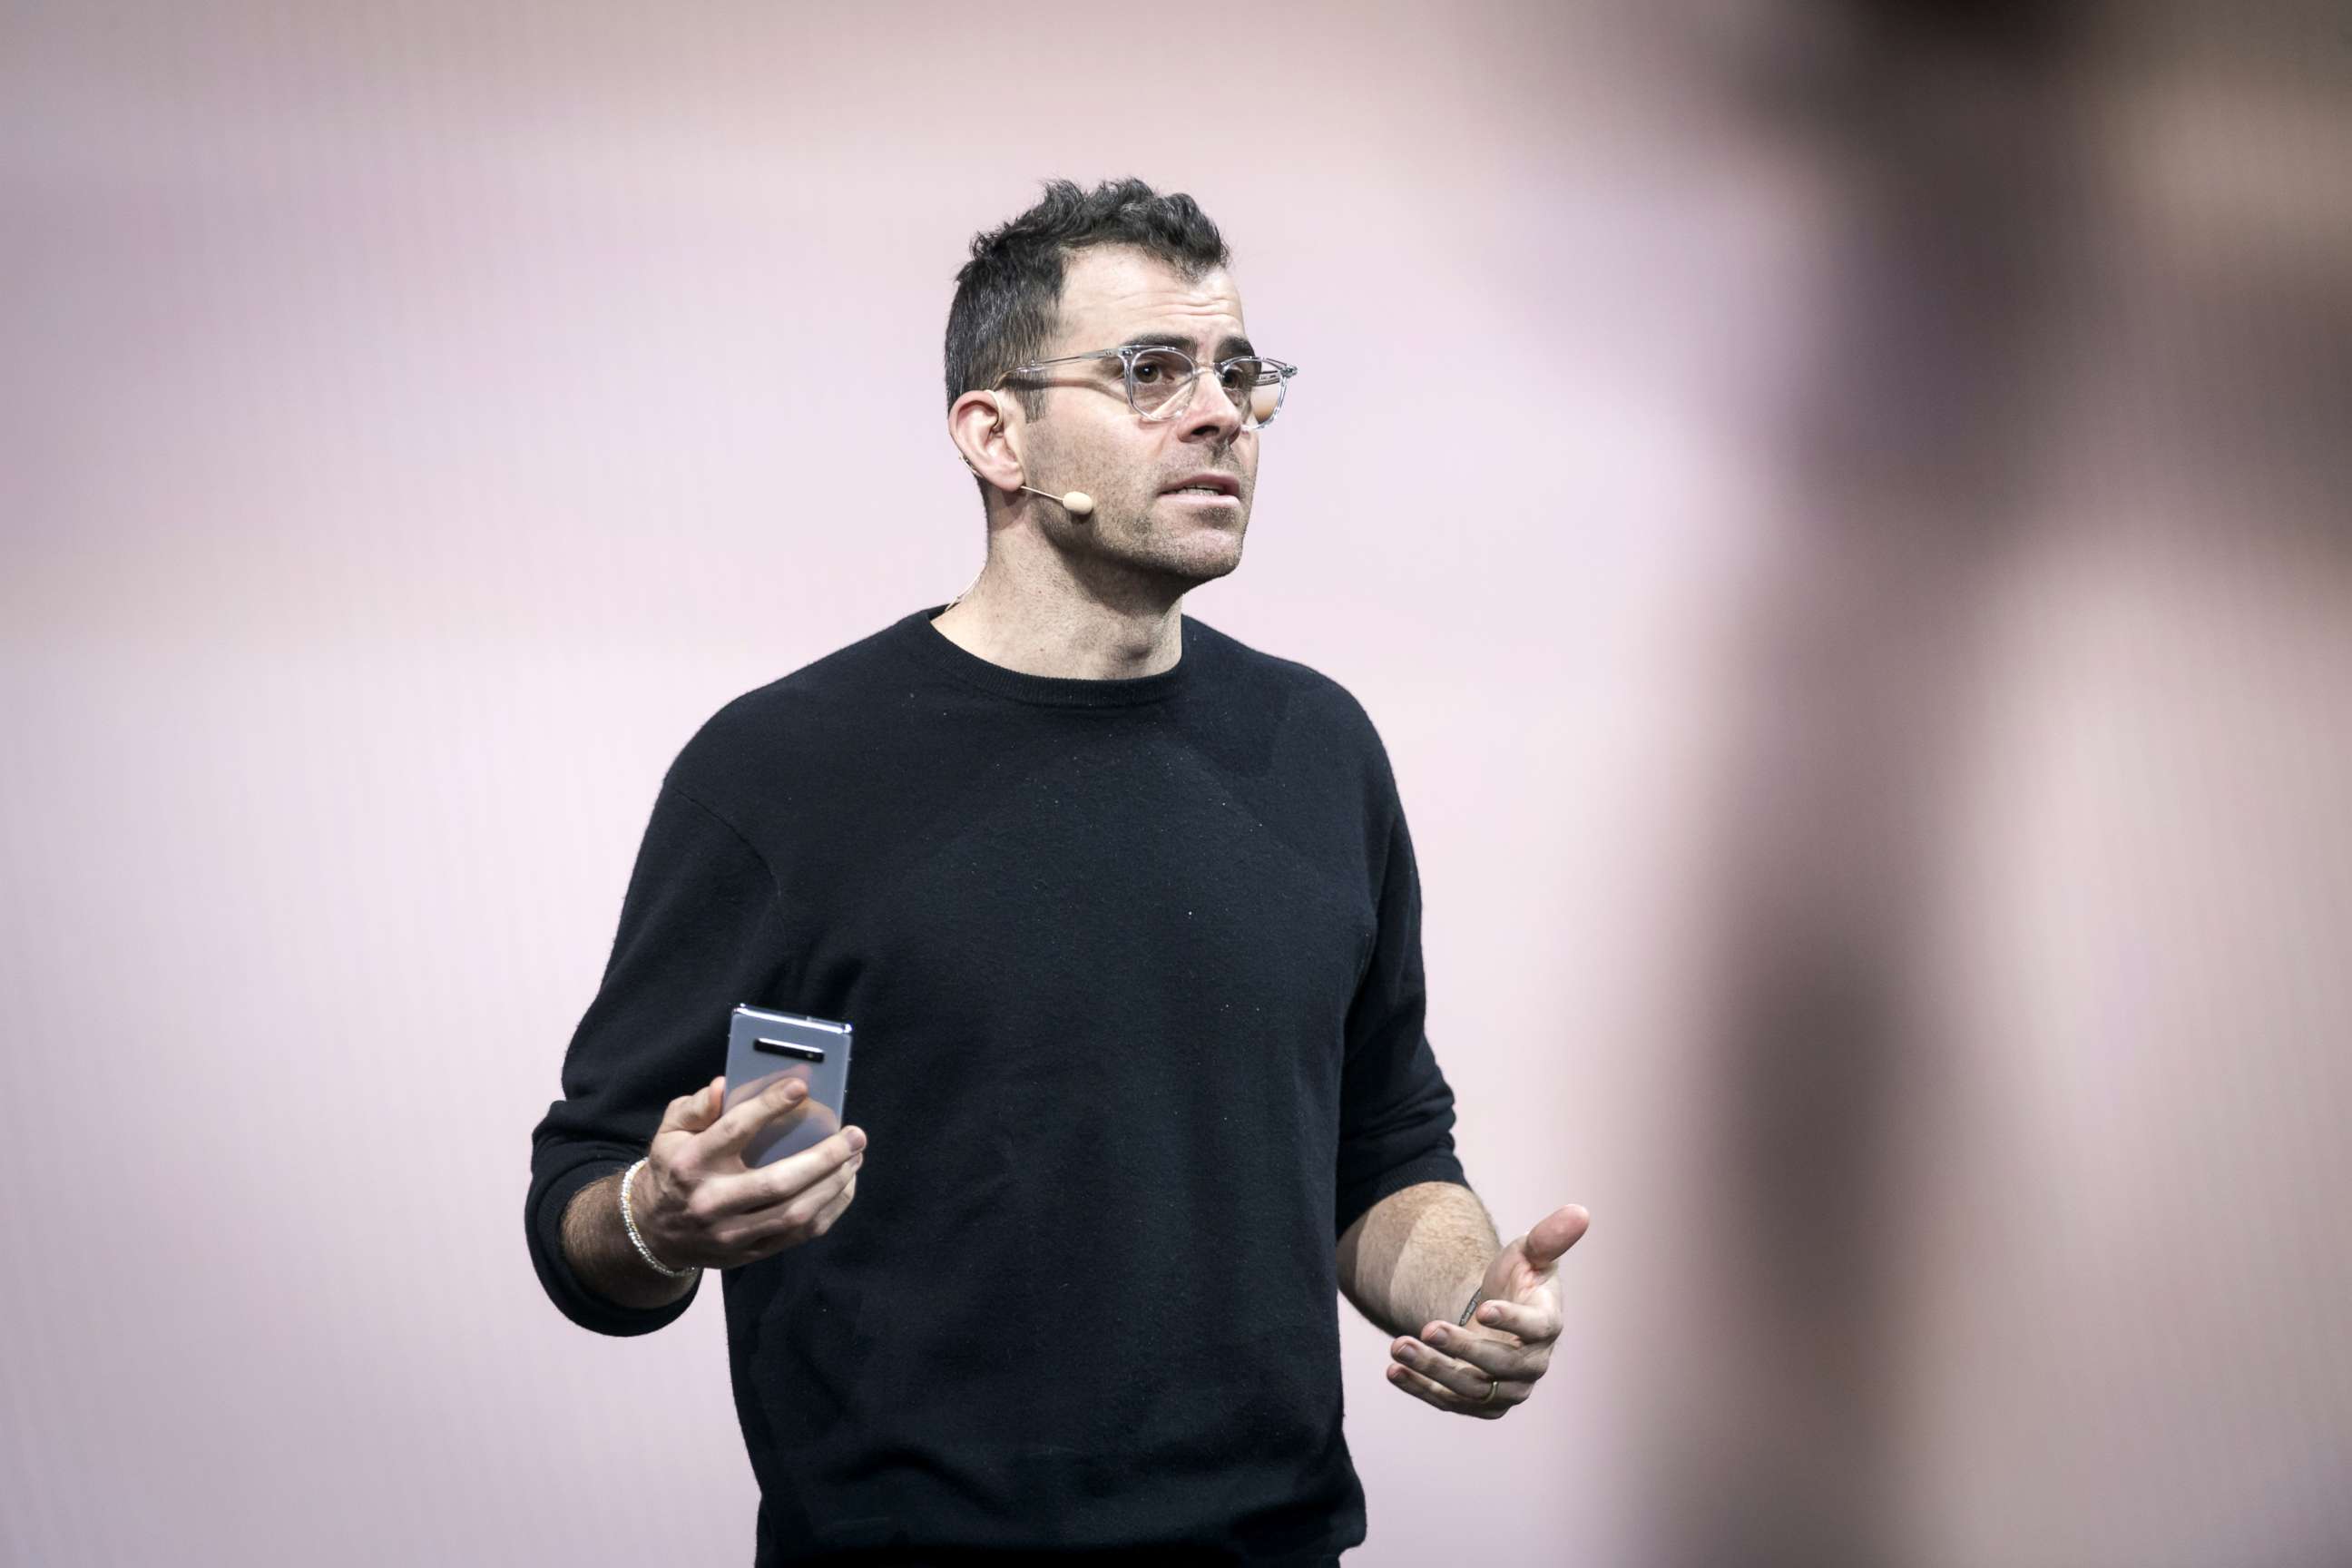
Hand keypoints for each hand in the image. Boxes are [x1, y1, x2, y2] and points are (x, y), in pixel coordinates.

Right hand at [629, 1074, 866, 1270]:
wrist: (655, 1232)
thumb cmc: (673, 1167)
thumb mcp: (670, 1131)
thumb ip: (696, 1106)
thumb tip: (725, 1086)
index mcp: (691, 1163)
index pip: (733, 1131)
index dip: (768, 1107)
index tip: (801, 1087)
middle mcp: (711, 1202)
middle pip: (777, 1182)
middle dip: (824, 1157)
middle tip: (855, 1135)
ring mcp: (732, 1233)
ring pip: (795, 1213)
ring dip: (834, 1184)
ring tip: (855, 1157)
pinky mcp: (749, 1253)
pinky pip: (799, 1234)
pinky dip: (829, 1209)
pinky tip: (845, 1185)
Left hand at [1386, 1203, 1587, 1418]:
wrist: (1497, 1311)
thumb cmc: (1519, 1277)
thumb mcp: (1531, 1252)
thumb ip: (1550, 1235)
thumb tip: (1580, 1211)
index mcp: (1548, 1324)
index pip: (1535, 1327)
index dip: (1511, 1319)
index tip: (1483, 1308)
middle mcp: (1532, 1364)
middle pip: (1499, 1364)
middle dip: (1462, 1348)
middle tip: (1427, 1328)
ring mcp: (1506, 1388)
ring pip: (1471, 1388)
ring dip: (1432, 1369)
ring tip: (1398, 1346)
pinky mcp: (1480, 1402)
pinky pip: (1448, 1400)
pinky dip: (1420, 1387)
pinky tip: (1394, 1370)